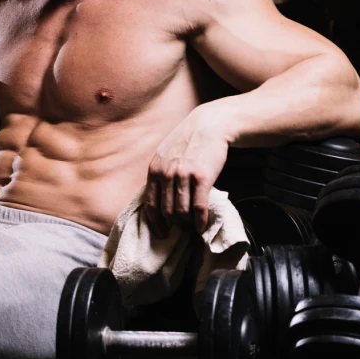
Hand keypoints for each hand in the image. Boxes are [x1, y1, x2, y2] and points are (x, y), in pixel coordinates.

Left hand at [144, 108, 230, 235]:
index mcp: (154, 170)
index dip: (155, 222)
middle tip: (178, 231)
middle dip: (172, 225)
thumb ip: (159, 174)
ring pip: (182, 211)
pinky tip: (201, 226)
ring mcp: (184, 176)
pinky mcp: (202, 178)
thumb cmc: (187, 141)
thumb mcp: (165, 155)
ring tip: (190, 227)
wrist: (208, 126)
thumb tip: (157, 198)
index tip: (160, 233)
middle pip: (166, 210)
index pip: (150, 204)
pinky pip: (199, 207)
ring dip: (186, 223)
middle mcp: (166, 174)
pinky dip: (200, 220)